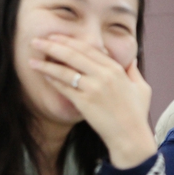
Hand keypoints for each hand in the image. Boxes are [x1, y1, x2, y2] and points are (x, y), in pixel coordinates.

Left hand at [29, 35, 155, 167]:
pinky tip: (43, 74)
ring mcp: (93, 88)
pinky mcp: (84, 102)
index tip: (56, 37)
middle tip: (37, 41)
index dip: (70, 41)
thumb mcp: (142, 89)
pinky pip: (64, 87)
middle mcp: (104, 75)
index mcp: (116, 69)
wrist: (130, 137)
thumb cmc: (136, 114)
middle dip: (53, 45)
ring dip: (46, 63)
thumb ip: (134, 72)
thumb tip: (132, 61)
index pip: (89, 48)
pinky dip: (52, 79)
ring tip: (32, 59)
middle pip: (73, 54)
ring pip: (65, 70)